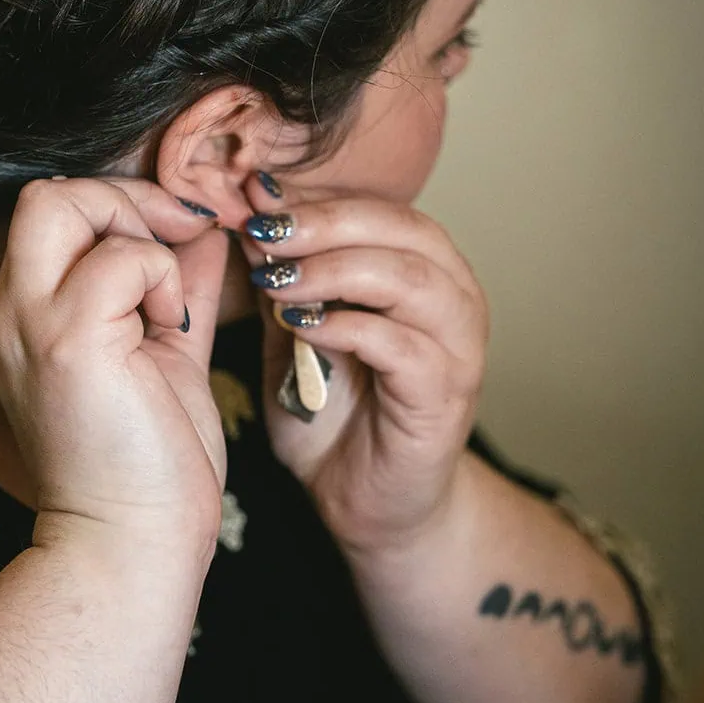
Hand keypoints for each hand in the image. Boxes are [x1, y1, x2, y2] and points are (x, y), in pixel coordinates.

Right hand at [0, 178, 229, 562]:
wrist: (134, 547)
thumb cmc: (151, 464)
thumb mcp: (164, 351)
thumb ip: (175, 285)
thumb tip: (204, 228)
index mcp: (29, 317)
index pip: (53, 209)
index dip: (121, 206)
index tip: (178, 240)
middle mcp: (13, 314)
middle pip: (47, 191)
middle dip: (126, 201)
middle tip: (178, 251)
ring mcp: (32, 325)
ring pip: (68, 201)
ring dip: (144, 240)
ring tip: (169, 309)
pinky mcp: (68, 343)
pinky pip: (122, 257)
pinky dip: (161, 277)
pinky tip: (172, 332)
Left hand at [242, 181, 487, 556]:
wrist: (365, 505)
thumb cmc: (333, 416)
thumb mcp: (294, 332)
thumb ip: (282, 278)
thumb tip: (247, 215)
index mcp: (424, 271)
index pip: (379, 208)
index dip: (315, 198)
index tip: (250, 198)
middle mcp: (453, 298)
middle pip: (402, 229)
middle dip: (324, 222)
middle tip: (262, 231)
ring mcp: (457, 348)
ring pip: (410, 279)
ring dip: (335, 271)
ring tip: (275, 281)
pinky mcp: (444, 396)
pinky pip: (404, 347)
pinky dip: (349, 328)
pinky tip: (301, 327)